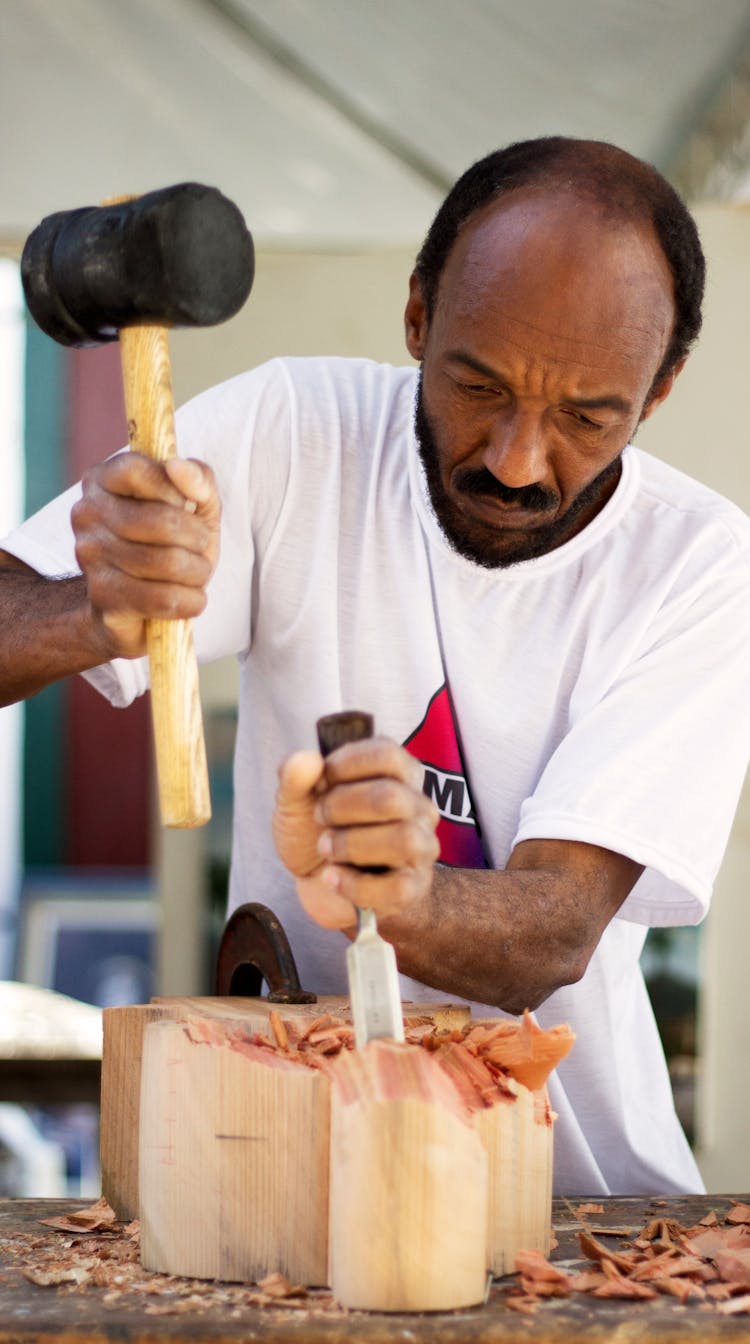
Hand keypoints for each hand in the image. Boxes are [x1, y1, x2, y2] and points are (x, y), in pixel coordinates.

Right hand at [71, 452, 220, 658]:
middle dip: (198, 538)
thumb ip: (197, 477)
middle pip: (160, 521)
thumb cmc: (171, 542)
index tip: (186, 506)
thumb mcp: (195, 503)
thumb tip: (178, 466)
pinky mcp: (102, 599)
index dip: (173, 490)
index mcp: (103, 480)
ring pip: (166, 562)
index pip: (135, 470)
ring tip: (195, 573)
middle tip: (200, 547)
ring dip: (198, 571)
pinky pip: (162, 599)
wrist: (140, 601)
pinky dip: (190, 601)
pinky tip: (190, 598)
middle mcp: (87, 514)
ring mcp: (90, 557)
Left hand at [272, 738, 439, 929]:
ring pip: (403, 840)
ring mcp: (421, 848)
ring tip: (326, 848)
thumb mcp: (295, 801)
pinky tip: (332, 877)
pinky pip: (397, 887)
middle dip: (342, 808)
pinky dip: (355, 884)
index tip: (321, 782)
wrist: (318, 883)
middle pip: (391, 798)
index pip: (387, 754)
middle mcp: (418, 807)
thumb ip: (294, 777)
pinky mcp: (414, 888)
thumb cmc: (317, 831)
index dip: (345, 765)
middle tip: (320, 817)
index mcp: (399, 774)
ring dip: (351, 845)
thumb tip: (307, 759)